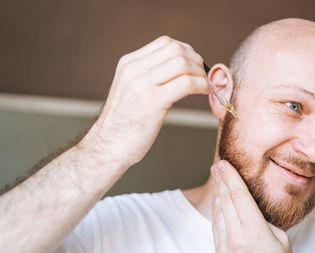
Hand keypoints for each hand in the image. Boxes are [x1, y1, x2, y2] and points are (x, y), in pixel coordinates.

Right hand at [79, 36, 208, 165]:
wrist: (108, 146)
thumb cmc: (124, 123)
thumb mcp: (131, 89)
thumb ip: (148, 75)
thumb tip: (180, 68)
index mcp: (128, 63)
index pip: (165, 43)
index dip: (187, 51)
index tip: (195, 64)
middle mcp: (134, 70)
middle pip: (176, 50)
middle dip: (196, 61)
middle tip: (203, 75)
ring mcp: (142, 84)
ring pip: (183, 64)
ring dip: (200, 74)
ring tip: (204, 86)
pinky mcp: (153, 101)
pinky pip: (186, 83)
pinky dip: (201, 85)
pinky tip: (204, 92)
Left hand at [211, 160, 294, 252]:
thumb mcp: (280, 239)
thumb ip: (262, 221)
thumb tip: (248, 206)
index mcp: (255, 231)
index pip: (239, 196)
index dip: (231, 177)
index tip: (224, 164)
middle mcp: (236, 237)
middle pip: (226, 200)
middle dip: (221, 180)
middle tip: (217, 165)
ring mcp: (225, 245)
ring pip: (218, 211)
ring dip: (217, 192)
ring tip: (217, 177)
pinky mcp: (219, 252)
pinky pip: (216, 224)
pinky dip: (216, 208)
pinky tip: (218, 199)